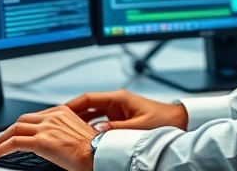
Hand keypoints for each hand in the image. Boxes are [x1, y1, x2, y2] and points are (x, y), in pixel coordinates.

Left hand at [0, 105, 97, 170]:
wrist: (100, 154)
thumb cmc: (94, 149)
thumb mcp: (77, 134)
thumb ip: (63, 133)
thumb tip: (55, 143)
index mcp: (62, 112)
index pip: (34, 117)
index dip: (21, 126)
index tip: (14, 133)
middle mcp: (53, 116)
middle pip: (22, 121)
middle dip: (7, 131)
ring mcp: (46, 127)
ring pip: (15, 129)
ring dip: (0, 140)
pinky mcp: (41, 141)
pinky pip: (14, 143)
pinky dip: (1, 148)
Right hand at [65, 90, 188, 131]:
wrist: (179, 121)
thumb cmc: (163, 120)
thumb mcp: (138, 126)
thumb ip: (117, 129)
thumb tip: (97, 131)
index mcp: (118, 98)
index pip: (88, 99)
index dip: (71, 105)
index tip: (57, 113)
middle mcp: (116, 102)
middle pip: (87, 107)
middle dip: (72, 115)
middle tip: (57, 125)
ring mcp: (117, 111)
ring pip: (92, 116)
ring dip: (81, 124)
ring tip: (66, 133)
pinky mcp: (121, 119)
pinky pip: (100, 123)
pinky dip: (91, 130)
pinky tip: (85, 139)